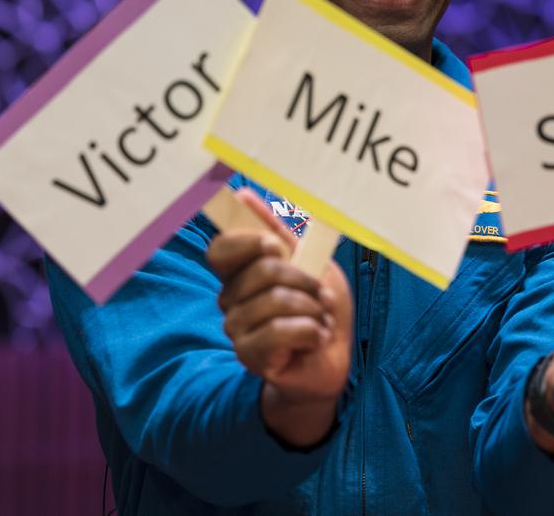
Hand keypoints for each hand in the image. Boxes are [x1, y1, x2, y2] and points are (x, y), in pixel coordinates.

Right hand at [207, 190, 352, 445]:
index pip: (220, 249)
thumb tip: (243, 195)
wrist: (332, 358)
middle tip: (323, 295)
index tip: (275, 245)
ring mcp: (236, 328)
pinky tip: (316, 339)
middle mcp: (230, 299)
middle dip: (305, 280)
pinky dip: (310, 332)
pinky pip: (279, 332)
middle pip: (262, 271)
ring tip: (321, 320)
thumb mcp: (310, 262)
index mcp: (242, 273)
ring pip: (275, 301)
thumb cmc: (320, 307)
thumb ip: (279, 232)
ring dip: (313, 309)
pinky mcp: (249, 355)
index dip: (247, 241)